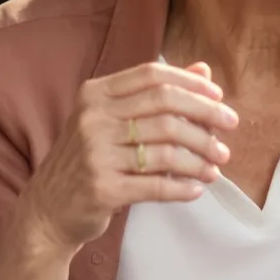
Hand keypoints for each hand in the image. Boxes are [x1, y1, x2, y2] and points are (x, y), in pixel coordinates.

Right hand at [15, 62, 237, 254]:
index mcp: (95, 94)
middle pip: (164, 108)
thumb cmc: (89, 159)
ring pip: (165, 149)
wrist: (48, 208)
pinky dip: (182, 188)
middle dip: (206, 117)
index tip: (219, 99)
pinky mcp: (102, 188)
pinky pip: (155, 185)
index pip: (153, 76)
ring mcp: (95, 154)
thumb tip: (204, 71)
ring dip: (199, 158)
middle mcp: (93, 119)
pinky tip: (197, 189)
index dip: (190, 84)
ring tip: (216, 166)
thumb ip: (155, 95)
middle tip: (230, 130)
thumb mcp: (112, 120)